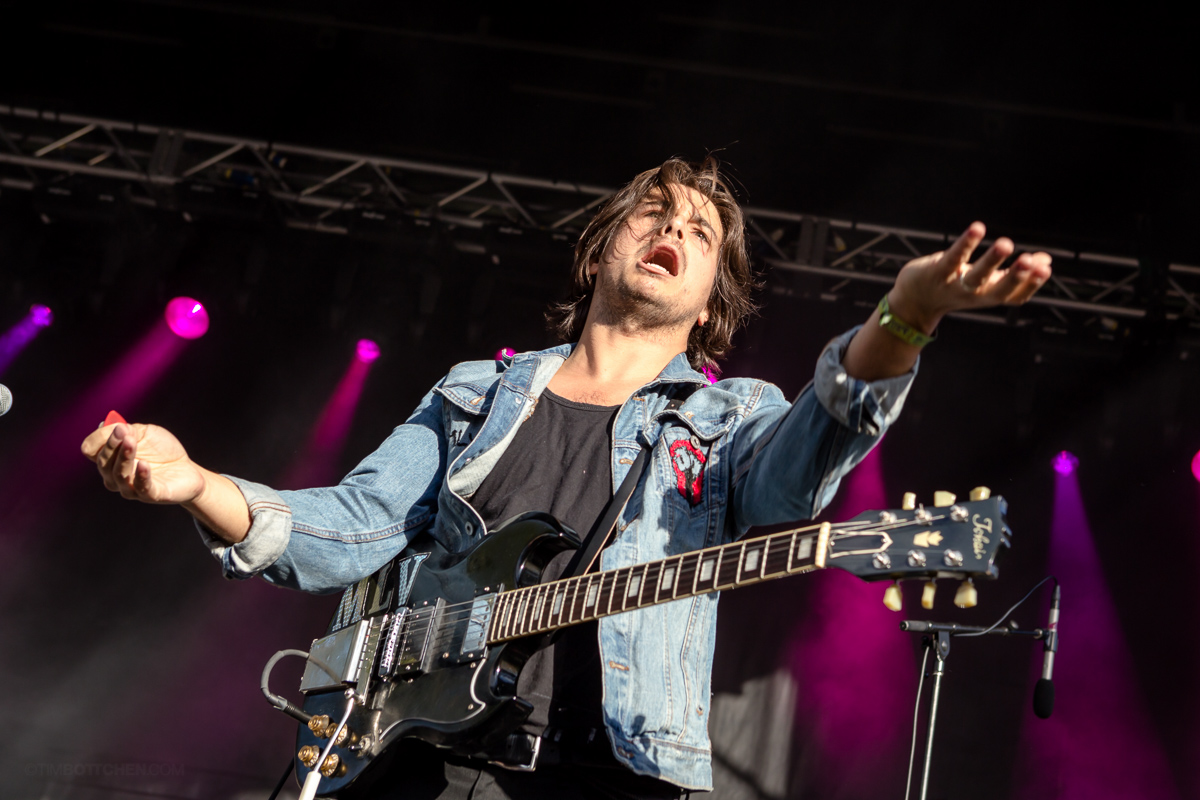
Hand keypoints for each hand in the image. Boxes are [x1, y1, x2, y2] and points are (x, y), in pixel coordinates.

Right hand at [81, 422, 206, 504]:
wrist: (189, 470)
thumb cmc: (163, 451)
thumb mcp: (144, 433)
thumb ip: (125, 429)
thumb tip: (102, 425)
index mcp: (111, 460)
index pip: (93, 452)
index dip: (99, 440)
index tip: (115, 427)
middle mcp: (116, 477)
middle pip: (104, 464)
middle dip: (111, 446)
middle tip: (122, 431)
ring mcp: (133, 488)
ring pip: (119, 475)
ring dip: (124, 457)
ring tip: (131, 441)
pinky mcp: (152, 495)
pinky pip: (142, 488)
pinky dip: (141, 476)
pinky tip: (144, 464)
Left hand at [888, 222, 1051, 333]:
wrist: (914, 301)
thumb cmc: (956, 287)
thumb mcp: (987, 283)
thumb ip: (1014, 274)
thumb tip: (1046, 260)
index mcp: (990, 295)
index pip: (1015, 295)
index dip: (1031, 283)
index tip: (1046, 268)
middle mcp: (975, 294)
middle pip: (998, 290)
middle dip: (1016, 276)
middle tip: (1031, 261)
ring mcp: (955, 284)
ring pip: (976, 275)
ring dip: (992, 260)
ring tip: (1006, 244)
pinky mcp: (938, 272)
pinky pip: (953, 258)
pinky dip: (965, 244)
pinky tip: (977, 229)